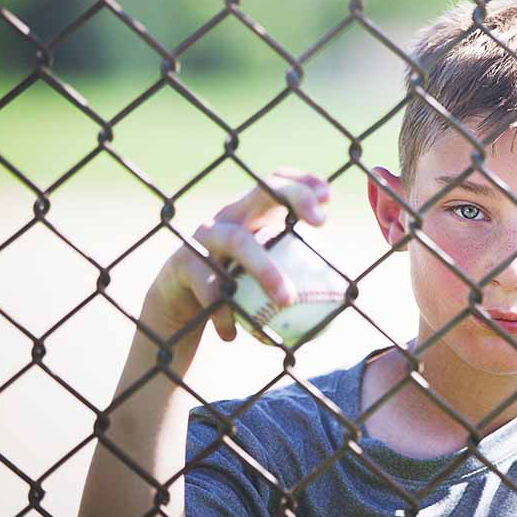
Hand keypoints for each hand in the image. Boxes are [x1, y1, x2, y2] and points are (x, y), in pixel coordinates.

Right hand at [138, 168, 330, 372]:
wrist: (174, 306)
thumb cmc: (232, 289)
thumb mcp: (260, 275)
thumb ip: (292, 275)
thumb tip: (342, 296)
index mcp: (249, 216)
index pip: (276, 182)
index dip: (302, 182)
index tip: (329, 197)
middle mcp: (227, 218)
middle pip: (261, 194)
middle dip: (294, 197)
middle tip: (322, 223)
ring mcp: (202, 238)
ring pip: (238, 241)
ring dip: (266, 270)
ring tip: (288, 300)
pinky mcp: (181, 264)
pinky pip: (207, 287)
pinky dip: (223, 313)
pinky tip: (233, 334)